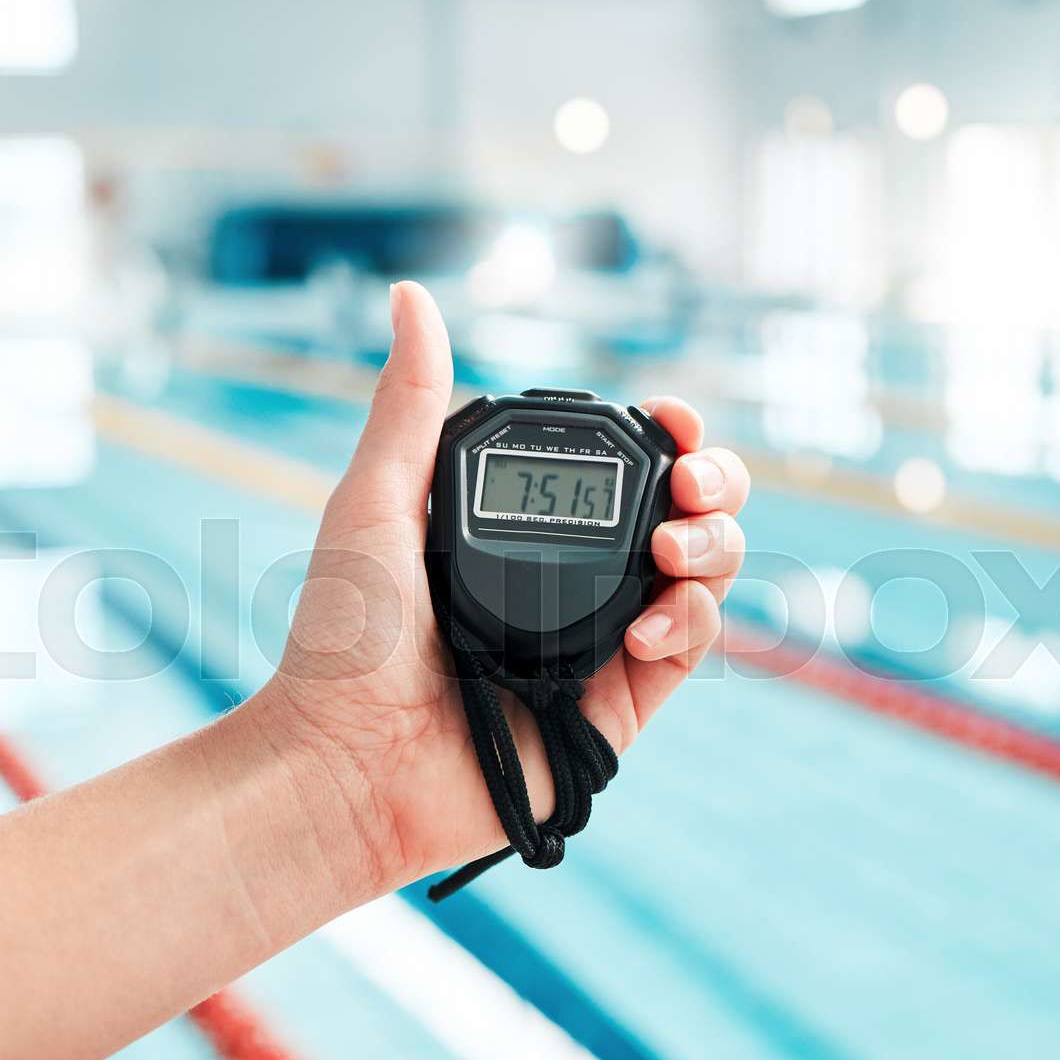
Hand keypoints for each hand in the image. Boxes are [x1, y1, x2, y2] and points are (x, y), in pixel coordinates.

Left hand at [250, 282, 749, 893]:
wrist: (346, 763)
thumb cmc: (344, 639)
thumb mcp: (376, 502)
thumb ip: (408, 404)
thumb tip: (413, 296)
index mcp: (524, 522)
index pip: (621, 463)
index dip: (665, 433)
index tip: (669, 419)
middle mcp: (572, 575)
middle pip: (687, 511)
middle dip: (714, 481)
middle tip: (689, 483)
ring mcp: (602, 641)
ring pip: (706, 574)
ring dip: (715, 545)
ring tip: (674, 548)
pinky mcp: (620, 707)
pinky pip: (690, 650)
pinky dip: (692, 621)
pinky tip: (649, 622)